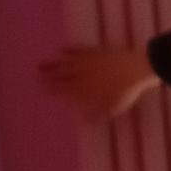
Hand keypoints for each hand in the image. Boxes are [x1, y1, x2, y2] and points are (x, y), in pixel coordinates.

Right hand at [39, 44, 156, 122]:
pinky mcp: (94, 51)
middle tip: (36, 77)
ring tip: (41, 64)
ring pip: (65, 62)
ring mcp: (87, 61)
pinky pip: (78, 49)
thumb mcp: (111, 108)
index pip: (63, 89)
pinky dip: (69, 50)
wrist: (135, 69)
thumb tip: (84, 120)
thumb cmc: (125, 92)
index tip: (41, 89)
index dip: (51, 89)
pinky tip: (61, 49)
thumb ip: (96, 115)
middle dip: (48, 77)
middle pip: (61, 75)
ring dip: (53, 64)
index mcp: (84, 88)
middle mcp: (82, 74)